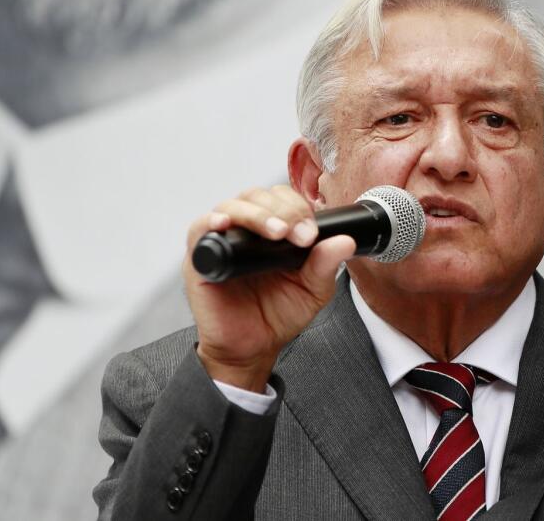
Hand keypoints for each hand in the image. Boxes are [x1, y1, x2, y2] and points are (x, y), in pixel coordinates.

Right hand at [183, 185, 355, 390]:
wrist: (252, 348)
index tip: (311, 232)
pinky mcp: (200, 258)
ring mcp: (223, 241)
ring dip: (257, 214)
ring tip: (277, 232)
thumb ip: (326, 265)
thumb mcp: (312, 290)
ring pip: (232, 206)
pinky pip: (199, 229)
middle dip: (284, 210)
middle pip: (258, 195)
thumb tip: (344, 242)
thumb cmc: (278, 314)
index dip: (298, 207)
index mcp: (273, 230)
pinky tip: (226, 224)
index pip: (282, 198)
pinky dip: (212, 222)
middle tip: (300, 235)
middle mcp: (246, 230)